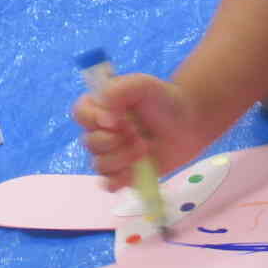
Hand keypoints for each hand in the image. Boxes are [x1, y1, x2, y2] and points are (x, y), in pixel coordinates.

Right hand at [72, 73, 218, 191]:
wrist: (188, 122)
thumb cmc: (163, 99)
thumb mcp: (141, 84)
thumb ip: (117, 91)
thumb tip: (104, 118)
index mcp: (100, 106)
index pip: (80, 113)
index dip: (94, 119)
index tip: (116, 119)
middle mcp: (101, 131)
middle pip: (89, 142)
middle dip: (115, 140)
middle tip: (138, 133)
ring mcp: (111, 153)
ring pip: (99, 165)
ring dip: (122, 158)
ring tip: (144, 148)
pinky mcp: (124, 173)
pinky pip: (109, 184)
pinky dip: (120, 179)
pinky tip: (135, 170)